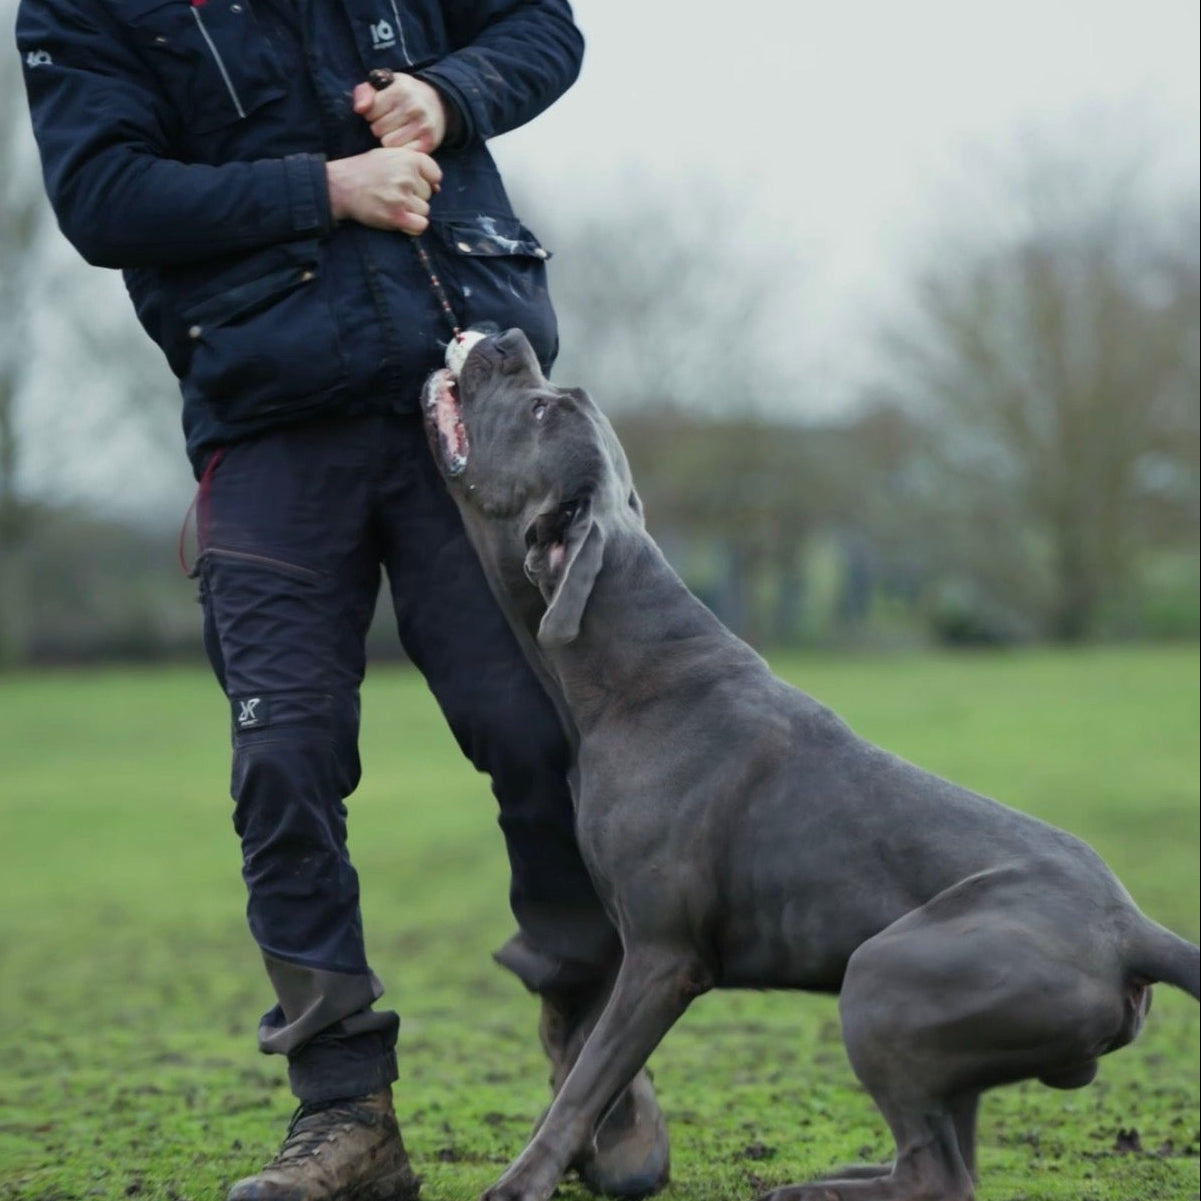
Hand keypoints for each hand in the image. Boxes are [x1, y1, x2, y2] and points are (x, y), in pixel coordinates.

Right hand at [326, 147, 442, 234]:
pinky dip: (413, 226)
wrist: (340, 186)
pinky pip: (420, 226)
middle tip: (394, 194)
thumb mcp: (389, 156)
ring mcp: (402, 197)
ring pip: (424, 210)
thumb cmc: (365, 171)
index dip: (426, 181)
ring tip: (393, 205)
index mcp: (408, 158)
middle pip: (428, 194)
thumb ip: (414, 165)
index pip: (435, 174)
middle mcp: (407, 176)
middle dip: (415, 196)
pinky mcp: (396, 216)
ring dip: (412, 212)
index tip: (411, 184)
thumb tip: (437, 187)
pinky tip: (400, 219)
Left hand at [353, 74, 447, 152]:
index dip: (372, 112)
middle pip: (378, 129)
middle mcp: (413, 107)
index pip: (369, 112)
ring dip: (389, 140)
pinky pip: (402, 153)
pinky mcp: (428, 142)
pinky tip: (406, 141)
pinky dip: (401, 149)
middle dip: (380, 126)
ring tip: (398, 131)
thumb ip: (364, 92)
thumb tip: (360, 109)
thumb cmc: (405, 94)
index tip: (381, 110)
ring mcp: (422, 126)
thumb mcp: (384, 85)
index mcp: (400, 90)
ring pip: (388, 143)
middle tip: (391, 121)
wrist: (438, 103)